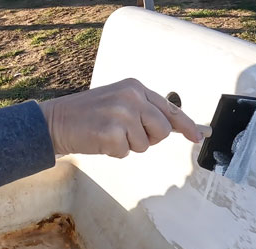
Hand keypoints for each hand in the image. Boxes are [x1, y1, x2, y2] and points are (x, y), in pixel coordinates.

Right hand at [38, 78, 210, 157]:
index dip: (186, 125)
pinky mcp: (111, 132)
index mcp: (135, 87)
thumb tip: (176, 127)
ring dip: (128, 146)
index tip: (198, 137)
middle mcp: (131, 97)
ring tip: (109, 134)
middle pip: (162, 131)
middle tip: (126, 134)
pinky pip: (126, 153)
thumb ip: (146, 111)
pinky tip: (100, 140)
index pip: (169, 109)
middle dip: (148, 139)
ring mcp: (122, 113)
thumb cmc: (90, 116)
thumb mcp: (120, 103)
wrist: (56, 121)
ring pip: (145, 145)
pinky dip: (114, 152)